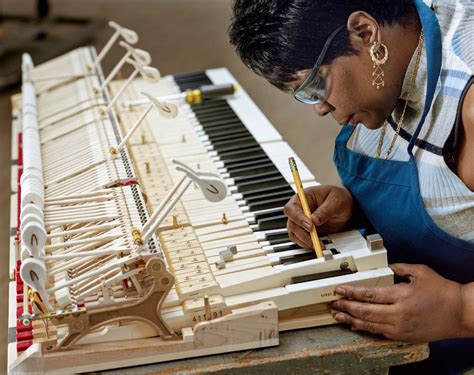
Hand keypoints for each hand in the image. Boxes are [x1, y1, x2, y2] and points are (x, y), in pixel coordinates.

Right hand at [283, 185, 353, 248]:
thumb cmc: (338, 197)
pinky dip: (307, 244)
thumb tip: (314, 221)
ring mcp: (301, 221)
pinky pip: (301, 239)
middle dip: (303, 233)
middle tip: (315, 239)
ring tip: (318, 244)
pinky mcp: (306, 231)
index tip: (310, 226)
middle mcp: (299, 210)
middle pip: (292, 223)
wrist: (346, 206)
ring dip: (305, 241)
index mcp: (302, 198)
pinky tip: (317, 245)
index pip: (292, 208)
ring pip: (295, 233)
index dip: (298, 218)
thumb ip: (324, 210)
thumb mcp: (335, 201)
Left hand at [329, 263, 464, 342]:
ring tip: (338, 315)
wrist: (461, 313)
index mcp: (402, 295)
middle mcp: (399, 314)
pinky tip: (356, 325)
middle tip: (332, 303)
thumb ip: (398, 268)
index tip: (339, 290)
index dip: (351, 292)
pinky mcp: (404, 337)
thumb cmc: (442, 290)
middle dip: (346, 306)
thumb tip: (383, 267)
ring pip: (370, 325)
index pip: (369, 294)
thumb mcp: (420, 272)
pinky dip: (365, 329)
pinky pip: (380, 333)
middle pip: (365, 311)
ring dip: (351, 320)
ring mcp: (401, 328)